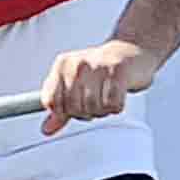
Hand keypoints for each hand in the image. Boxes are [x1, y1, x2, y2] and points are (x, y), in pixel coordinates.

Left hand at [42, 37, 159, 133]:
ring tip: (106, 98)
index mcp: (62, 66)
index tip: (74, 108)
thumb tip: (47, 129)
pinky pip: (112, 104)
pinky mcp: (118, 71)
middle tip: (95, 102)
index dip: (63, 112)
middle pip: (73, 108)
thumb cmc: (102, 70)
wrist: (133, 49)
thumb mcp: (75, 86)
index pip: (51, 101)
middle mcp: (77, 64)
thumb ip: (61, 109)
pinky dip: (116, 106)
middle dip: (85, 113)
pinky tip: (118, 96)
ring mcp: (98, 66)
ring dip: (102, 110)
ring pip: (93, 107)